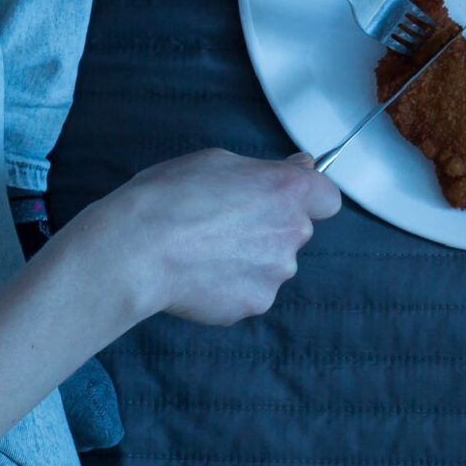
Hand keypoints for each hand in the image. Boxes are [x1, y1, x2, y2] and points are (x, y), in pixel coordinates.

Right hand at [62, 149, 341, 326]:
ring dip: (249, 258)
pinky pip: (251, 291)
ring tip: (203, 250)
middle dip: (269, 227)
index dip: (305, 197)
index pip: (327, 198)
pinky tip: (199, 274)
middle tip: (223, 222)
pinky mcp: (254, 304)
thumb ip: (265, 170)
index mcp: (287, 191)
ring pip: (272, 264)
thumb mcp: (216, 160)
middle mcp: (292, 233)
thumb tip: (301, 169)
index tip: (282, 197)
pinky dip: (231, 285)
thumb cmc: (169, 197)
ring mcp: (276, 274)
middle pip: (295, 231)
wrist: (137, 250)